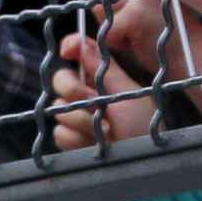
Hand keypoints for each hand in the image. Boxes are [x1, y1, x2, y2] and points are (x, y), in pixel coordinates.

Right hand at [49, 33, 164, 151]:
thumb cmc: (143, 125)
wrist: (143, 159)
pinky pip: (60, 133)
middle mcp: (86, 95)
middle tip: (91, 100)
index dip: (71, 48)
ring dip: (82, 120)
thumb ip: (103, 67)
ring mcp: (77, 118)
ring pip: (58, 108)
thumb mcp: (126, 91)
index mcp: (101, 79)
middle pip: (60, 79)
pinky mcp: (72, 141)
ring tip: (106, 130)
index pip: (78, 55)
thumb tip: (83, 41)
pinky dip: (79, 138)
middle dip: (72, 89)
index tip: (69, 50)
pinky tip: (97, 144)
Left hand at [71, 0, 201, 101]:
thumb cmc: (160, 26)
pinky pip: (108, 26)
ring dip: (107, 22)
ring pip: (98, 3)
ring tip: (132, 29)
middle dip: (98, 3)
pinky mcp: (139, 12)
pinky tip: (134, 41)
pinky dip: (115, 40)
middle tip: (121, 18)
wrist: (191, 54)